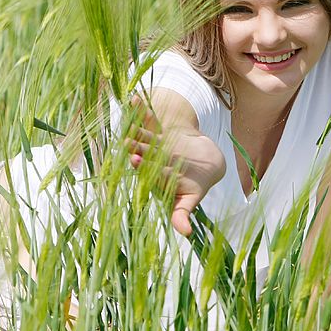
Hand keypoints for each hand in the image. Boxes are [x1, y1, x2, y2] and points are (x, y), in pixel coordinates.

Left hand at [124, 94, 224, 235]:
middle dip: (135, 146)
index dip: (141, 165)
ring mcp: (152, 145)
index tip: (135, 159)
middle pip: (142, 152)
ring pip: (143, 136)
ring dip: (136, 127)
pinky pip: (148, 120)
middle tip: (126, 141)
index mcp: (155, 178)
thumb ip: (183, 213)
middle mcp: (150, 161)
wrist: (204, 163)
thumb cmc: (196, 185)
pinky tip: (134, 97)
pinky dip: (141, 109)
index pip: (146, 170)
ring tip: (129, 113)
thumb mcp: (191, 199)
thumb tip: (185, 233)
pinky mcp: (157, 131)